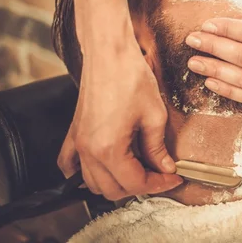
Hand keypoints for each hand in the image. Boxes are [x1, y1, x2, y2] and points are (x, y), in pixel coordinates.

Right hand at [57, 41, 182, 200]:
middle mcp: (88, 150)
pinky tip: (101, 169)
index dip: (158, 184)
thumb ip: (157, 147)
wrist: (110, 54)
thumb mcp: (155, 115)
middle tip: (160, 174)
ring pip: (93, 182)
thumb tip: (165, 167)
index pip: (134, 183)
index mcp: (109, 148)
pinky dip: (82, 174)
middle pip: (112, 189)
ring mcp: (78, 143)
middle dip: (139, 185)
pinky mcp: (74, 132)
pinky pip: (68, 164)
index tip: (173, 178)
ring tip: (139, 169)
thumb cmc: (131, 77)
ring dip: (116, 182)